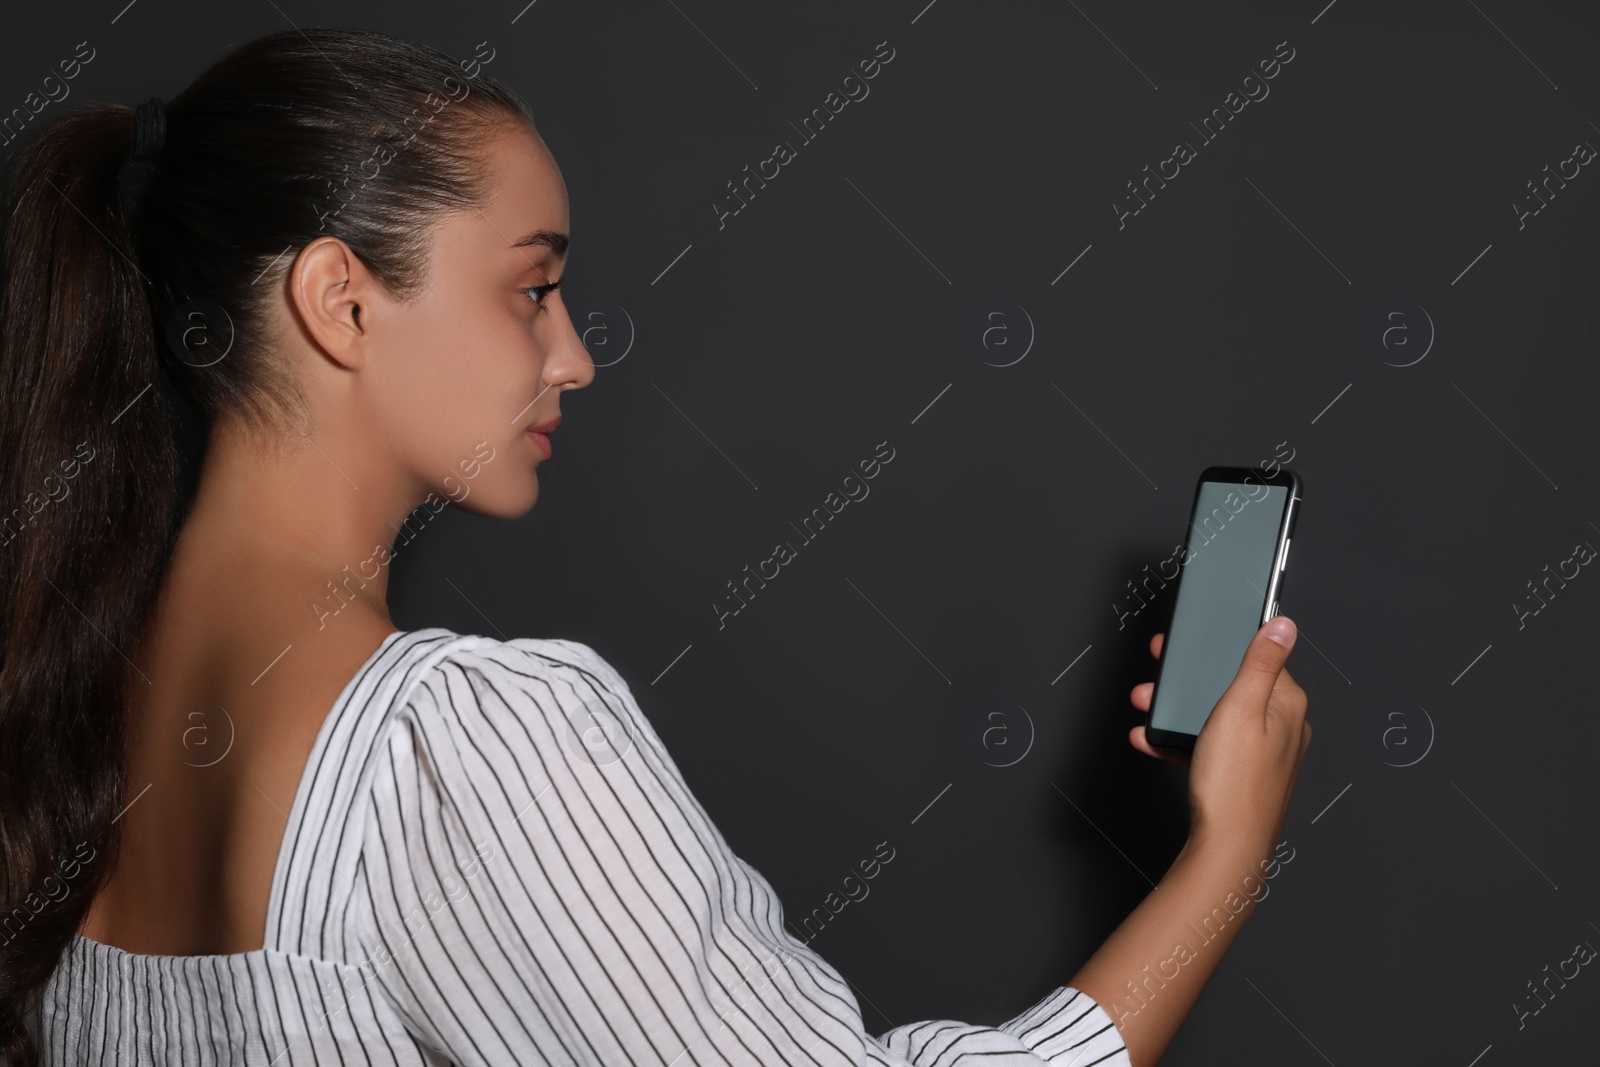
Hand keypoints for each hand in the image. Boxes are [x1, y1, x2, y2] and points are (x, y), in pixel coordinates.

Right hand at [1128, 617, 1310, 859]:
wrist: (1226, 849)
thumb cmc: (1236, 785)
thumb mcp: (1241, 708)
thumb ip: (1260, 662)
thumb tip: (1284, 624)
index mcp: (1287, 705)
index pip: (1259, 658)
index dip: (1221, 646)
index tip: (1196, 639)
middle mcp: (1281, 727)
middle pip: (1231, 686)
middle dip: (1189, 680)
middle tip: (1160, 674)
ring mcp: (1261, 752)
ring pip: (1215, 715)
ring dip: (1178, 709)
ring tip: (1147, 706)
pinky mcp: (1241, 772)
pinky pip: (1208, 744)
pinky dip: (1181, 738)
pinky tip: (1154, 739)